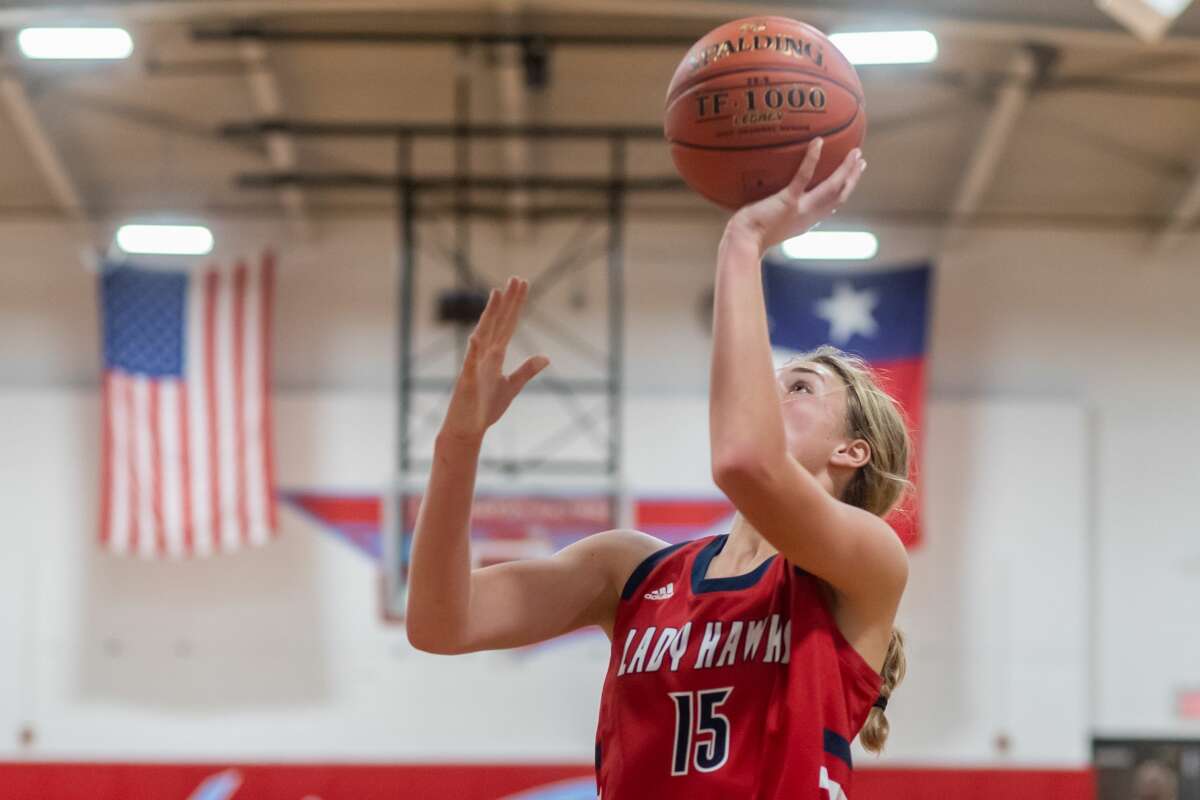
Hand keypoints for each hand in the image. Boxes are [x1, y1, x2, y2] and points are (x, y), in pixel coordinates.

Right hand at [439, 276, 549, 442]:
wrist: (467, 430)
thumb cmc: (485, 408)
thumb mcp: (511, 386)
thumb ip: (527, 370)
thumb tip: (546, 356)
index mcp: (495, 355)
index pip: (508, 324)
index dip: (516, 305)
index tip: (522, 284)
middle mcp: (484, 355)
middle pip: (498, 323)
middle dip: (507, 302)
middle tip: (515, 278)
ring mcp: (475, 366)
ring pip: (484, 335)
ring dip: (490, 315)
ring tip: (497, 294)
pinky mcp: (467, 382)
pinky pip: (470, 364)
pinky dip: (473, 350)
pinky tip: (476, 336)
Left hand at [726, 138, 866, 254]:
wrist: (743, 242)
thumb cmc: (749, 234)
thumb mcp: (769, 225)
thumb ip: (775, 213)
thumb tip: (769, 198)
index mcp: (805, 222)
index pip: (831, 206)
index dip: (844, 192)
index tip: (852, 179)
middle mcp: (808, 217)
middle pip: (839, 196)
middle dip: (852, 178)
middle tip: (861, 160)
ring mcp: (800, 208)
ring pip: (832, 187)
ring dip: (846, 169)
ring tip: (855, 152)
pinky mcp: (788, 200)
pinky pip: (804, 176)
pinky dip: (812, 158)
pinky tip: (817, 142)